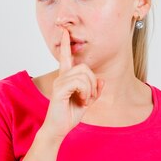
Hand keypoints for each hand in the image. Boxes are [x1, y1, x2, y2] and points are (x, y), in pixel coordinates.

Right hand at [39, 28, 104, 143]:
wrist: (58, 129)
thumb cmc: (69, 115)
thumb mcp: (87, 102)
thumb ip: (95, 91)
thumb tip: (102, 81)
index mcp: (66, 78)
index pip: (65, 57)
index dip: (65, 44)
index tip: (65, 31)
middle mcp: (61, 78)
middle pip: (84, 67)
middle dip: (93, 82)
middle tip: (90, 97)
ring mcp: (59, 83)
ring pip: (83, 75)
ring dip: (90, 89)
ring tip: (85, 100)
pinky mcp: (60, 90)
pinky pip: (79, 83)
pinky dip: (85, 92)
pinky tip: (82, 101)